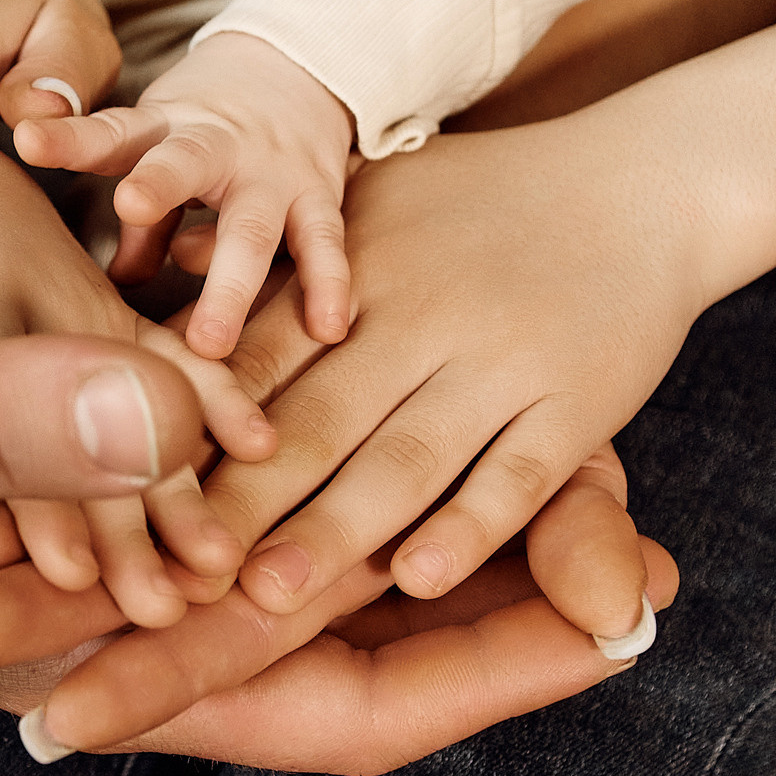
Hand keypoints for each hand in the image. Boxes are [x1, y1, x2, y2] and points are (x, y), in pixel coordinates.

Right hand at [0, 285, 672, 774]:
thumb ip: (0, 419)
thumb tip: (162, 430)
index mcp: (92, 653)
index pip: (330, 706)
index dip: (479, 674)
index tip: (619, 621)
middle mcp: (137, 620)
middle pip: (363, 650)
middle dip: (503, 609)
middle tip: (652, 560)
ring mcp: (143, 552)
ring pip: (339, 577)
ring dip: (453, 541)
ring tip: (601, 494)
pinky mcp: (140, 475)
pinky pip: (290, 504)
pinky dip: (375, 475)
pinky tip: (452, 422)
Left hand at [15, 32, 356, 358]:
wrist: (297, 68)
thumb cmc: (206, 130)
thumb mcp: (161, 153)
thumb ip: (142, 221)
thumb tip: (117, 284)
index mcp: (162, 129)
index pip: (108, 132)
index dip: (69, 137)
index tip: (28, 139)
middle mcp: (216, 145)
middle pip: (184, 162)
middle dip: (159, 184)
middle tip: (131, 204)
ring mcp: (271, 172)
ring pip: (251, 225)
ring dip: (228, 280)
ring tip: (209, 340)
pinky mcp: (317, 196)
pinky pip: (322, 244)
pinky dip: (327, 284)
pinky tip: (326, 327)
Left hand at [197, 122, 707, 637]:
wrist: (644, 180)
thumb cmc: (481, 203)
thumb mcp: (373, 202)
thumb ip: (283, 262)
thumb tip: (167, 264)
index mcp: (356, 271)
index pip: (257, 357)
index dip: (193, 429)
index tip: (131, 491)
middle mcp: (421, 312)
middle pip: (314, 419)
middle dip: (241, 500)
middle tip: (172, 569)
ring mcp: (503, 359)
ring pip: (406, 456)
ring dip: (335, 529)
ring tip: (269, 596)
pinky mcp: (578, 398)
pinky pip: (518, 474)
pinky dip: (469, 528)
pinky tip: (414, 580)